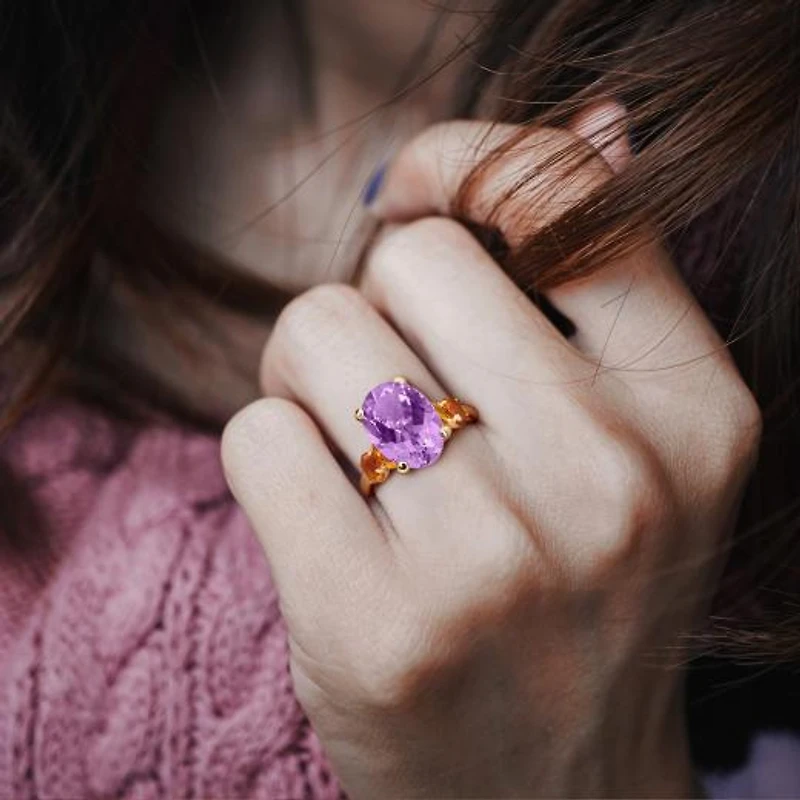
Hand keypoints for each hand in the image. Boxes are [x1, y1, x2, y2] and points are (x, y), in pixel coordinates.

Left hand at [221, 106, 760, 797]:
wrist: (554, 793)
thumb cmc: (581, 599)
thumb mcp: (639, 438)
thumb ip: (609, 278)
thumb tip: (599, 119)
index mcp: (696, 412)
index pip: (561, 192)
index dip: (468, 160)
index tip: (420, 194)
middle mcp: (612, 478)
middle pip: (407, 255)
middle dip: (378, 303)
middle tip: (395, 387)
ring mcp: (493, 559)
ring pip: (315, 331)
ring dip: (312, 379)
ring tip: (359, 457)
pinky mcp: (374, 626)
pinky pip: (258, 434)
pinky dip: (271, 460)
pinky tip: (324, 523)